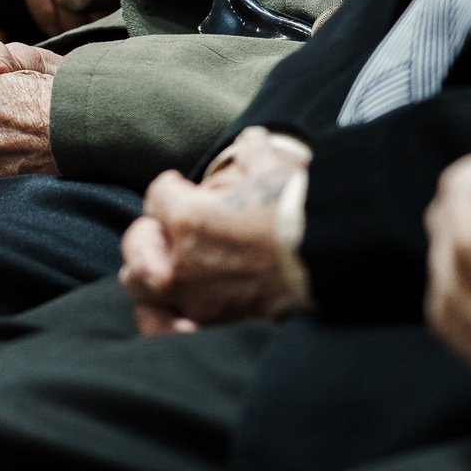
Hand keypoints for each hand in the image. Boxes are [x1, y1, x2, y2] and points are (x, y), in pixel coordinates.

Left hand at [118, 128, 313, 334]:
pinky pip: (170, 330)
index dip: (171, 188)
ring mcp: (195, 299)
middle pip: (137, 243)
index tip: (182, 187)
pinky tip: (176, 316)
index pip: (158, 196)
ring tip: (165, 268)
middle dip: (148, 231)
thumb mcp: (276, 168)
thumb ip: (254, 153)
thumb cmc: (300, 210)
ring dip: (148, 273)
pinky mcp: (215, 325)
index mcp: (188, 219)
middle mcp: (182, 262)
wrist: (333, 258)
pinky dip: (168, 321)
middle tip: (168, 228)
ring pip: (140, 287)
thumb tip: (252, 141)